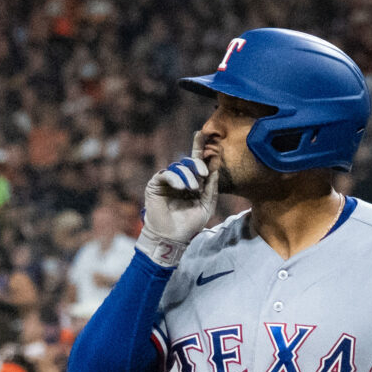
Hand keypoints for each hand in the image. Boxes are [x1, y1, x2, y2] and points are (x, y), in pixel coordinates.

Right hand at [136, 131, 218, 267]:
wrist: (172, 238)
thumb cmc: (189, 225)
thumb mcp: (206, 205)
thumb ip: (211, 187)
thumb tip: (215, 167)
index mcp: (192, 184)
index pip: (196, 163)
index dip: (198, 147)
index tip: (202, 133)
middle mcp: (179, 180)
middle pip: (188, 162)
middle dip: (197, 164)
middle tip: (203, 173)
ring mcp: (167, 182)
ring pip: (178, 167)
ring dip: (187, 175)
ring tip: (191, 189)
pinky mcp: (155, 185)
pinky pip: (165, 173)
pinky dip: (174, 178)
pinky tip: (180, 188)